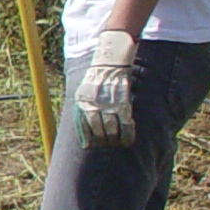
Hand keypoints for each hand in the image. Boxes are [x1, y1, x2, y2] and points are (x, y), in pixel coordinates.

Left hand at [75, 30, 138, 147]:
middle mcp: (94, 106)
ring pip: (112, 132)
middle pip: (99, 134)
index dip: (89, 141)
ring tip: (118, 141)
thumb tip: (86, 144)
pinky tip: (128, 140)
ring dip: (115, 140)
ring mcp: (108, 105)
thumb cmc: (94, 82)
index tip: (92, 146)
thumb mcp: (81, 95)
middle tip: (108, 142)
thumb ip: (82, 116)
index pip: (84, 131)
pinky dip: (128, 135)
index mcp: (81, 104)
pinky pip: (126, 125)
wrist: (109, 63)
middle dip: (104, 142)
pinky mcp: (123, 103)